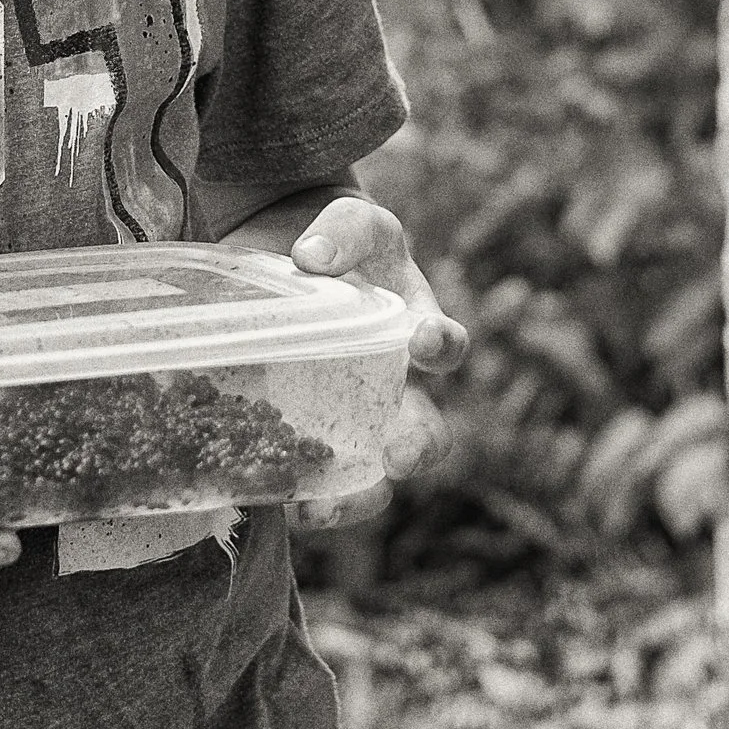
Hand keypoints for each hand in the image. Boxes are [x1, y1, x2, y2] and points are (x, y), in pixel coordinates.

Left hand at [285, 194, 466, 530]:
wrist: (291, 248)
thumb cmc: (338, 236)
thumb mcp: (351, 220)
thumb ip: (342, 233)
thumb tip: (312, 258)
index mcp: (416, 328)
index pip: (446, 345)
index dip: (441, 347)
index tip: (425, 342)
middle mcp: (398, 383)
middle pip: (425, 429)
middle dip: (417, 446)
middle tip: (400, 455)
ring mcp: (356, 414)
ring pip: (377, 474)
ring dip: (360, 496)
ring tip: (326, 507)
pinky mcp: (311, 432)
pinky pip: (320, 477)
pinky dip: (307, 496)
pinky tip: (281, 502)